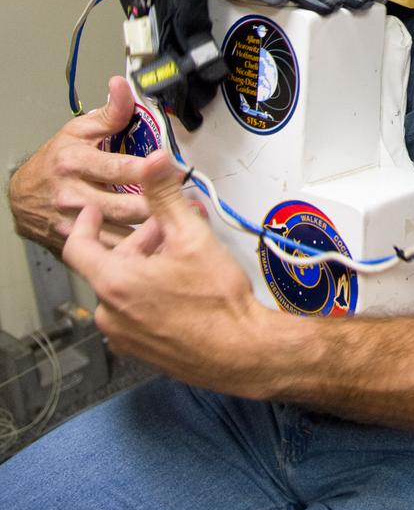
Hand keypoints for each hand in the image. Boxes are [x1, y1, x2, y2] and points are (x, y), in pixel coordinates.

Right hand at [9, 77, 162, 253]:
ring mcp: (74, 222)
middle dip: (158, 205)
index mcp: (75, 163)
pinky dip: (135, 248)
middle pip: (124, 206)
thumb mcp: (79, 130)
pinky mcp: (76, 243)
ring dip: (151, 231)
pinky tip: (156, 241)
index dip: (150, 170)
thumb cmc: (56, 160)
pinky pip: (112, 249)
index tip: (174, 169)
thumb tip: (123, 86)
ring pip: (120, 233)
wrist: (23, 195)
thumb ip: (110, 113)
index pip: (119, 169)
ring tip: (178, 222)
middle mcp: (73, 194)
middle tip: (184, 200)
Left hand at [62, 153, 272, 393]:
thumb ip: (166, 195)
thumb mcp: (192, 236)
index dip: (84, 222)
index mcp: (114, 283)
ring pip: (123, 288)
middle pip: (111, 264)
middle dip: (139, 241)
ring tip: (182, 255)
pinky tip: (181, 286)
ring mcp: (123, 337)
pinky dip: (148, 293)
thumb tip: (154, 158)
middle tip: (170, 227)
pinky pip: (133, 312)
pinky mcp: (140, 351)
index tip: (94, 209)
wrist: (241, 351)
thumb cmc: (216, 300)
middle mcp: (110, 314)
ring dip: (145, 266)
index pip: (77, 246)